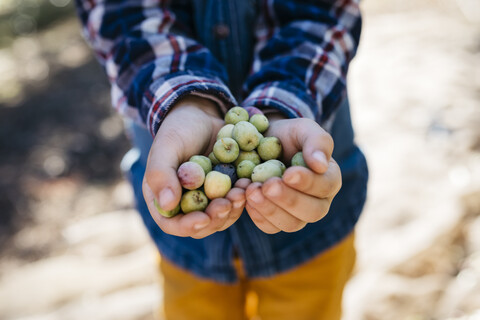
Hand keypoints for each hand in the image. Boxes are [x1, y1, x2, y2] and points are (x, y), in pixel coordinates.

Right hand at [142, 96, 245, 238]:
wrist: (202, 115)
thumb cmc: (178, 129)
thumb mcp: (167, 147)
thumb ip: (161, 174)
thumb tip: (167, 205)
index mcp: (164, 198)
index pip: (172, 224)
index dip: (188, 226)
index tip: (205, 219)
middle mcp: (186, 204)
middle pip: (202, 225)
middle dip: (217, 217)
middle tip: (229, 203)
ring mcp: (209, 199)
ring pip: (222, 217)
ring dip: (233, 208)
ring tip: (241, 191)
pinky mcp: (227, 191)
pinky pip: (236, 202)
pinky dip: (243, 197)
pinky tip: (249, 184)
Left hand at [245, 117, 341, 233]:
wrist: (262, 144)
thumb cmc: (287, 135)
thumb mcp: (303, 129)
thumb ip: (317, 142)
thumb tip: (320, 165)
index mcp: (329, 179)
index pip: (325, 186)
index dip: (307, 183)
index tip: (287, 174)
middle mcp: (318, 202)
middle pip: (312, 212)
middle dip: (287, 199)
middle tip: (266, 185)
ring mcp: (297, 215)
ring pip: (291, 223)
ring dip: (270, 209)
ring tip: (251, 189)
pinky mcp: (276, 221)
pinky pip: (270, 227)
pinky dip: (257, 215)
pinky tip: (246, 198)